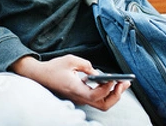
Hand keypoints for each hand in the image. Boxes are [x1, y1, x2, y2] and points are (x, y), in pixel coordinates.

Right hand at [10, 54, 130, 110]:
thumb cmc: (54, 67)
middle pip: (103, 105)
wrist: (40, 75)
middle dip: (117, 95)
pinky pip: (98, 99)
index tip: (113, 78)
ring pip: (102, 104)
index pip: (95, 95)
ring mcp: (80, 98)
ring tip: (123, 82)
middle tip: (125, 82)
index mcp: (75, 89)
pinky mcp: (81, 96)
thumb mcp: (70, 60)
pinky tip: (112, 82)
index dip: (106, 88)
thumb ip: (86, 65)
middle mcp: (79, 97)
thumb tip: (99, 73)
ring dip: (114, 95)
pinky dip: (107, 92)